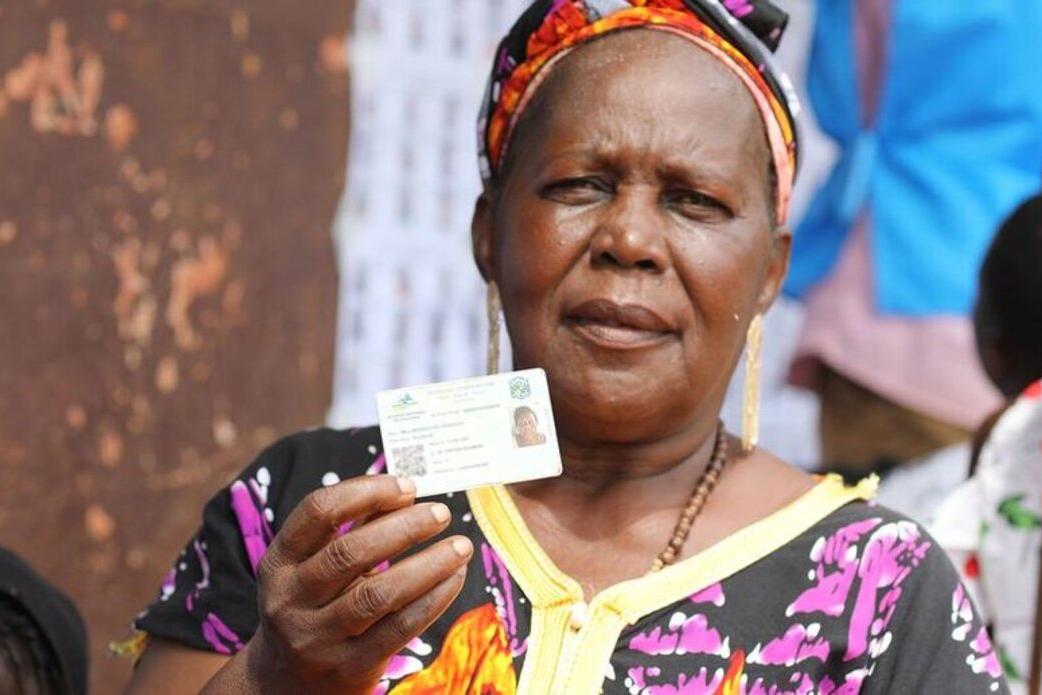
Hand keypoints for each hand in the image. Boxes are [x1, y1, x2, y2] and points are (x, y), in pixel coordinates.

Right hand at [231, 475, 471, 692]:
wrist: (288, 685)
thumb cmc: (313, 608)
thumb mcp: (314, 567)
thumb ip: (354, 528)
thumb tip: (406, 492)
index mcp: (279, 562)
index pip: (318, 511)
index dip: (365, 491)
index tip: (407, 486)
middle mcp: (289, 601)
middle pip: (350, 552)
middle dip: (404, 527)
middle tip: (441, 514)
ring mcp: (317, 639)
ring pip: (379, 594)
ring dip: (428, 564)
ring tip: (460, 547)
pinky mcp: (350, 669)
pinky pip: (400, 627)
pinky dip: (433, 598)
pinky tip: (453, 579)